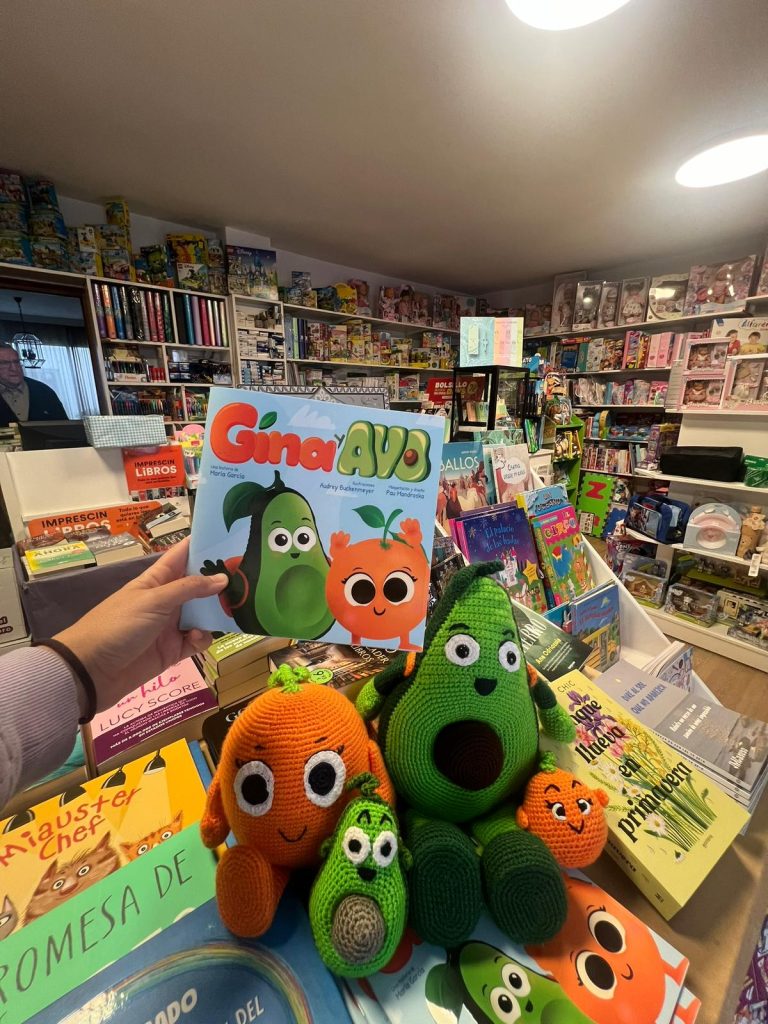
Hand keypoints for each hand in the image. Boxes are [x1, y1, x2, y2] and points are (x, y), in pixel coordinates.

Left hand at [55, 537, 227, 712]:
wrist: (92, 671)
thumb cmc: (118, 626)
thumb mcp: (154, 601)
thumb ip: (189, 589)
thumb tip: (223, 578)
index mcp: (156, 580)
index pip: (182, 556)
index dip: (202, 545)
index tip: (230, 537)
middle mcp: (167, 600)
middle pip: (199, 586)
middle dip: (219, 582)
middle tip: (247, 578)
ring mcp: (171, 626)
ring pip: (203, 614)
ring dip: (216, 612)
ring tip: (232, 609)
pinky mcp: (173, 651)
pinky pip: (197, 640)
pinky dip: (202, 638)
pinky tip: (197, 638)